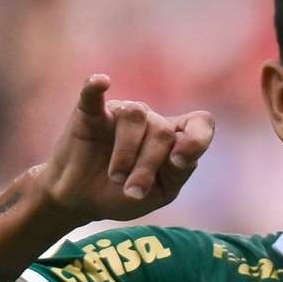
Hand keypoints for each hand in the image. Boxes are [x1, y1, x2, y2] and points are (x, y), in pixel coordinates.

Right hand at [31, 75, 212, 226]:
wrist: (81, 199)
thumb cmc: (124, 195)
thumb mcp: (160, 192)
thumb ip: (177, 172)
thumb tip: (180, 152)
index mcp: (174, 139)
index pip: (200, 123)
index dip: (196, 139)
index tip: (178, 162)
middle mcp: (151, 120)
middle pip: (163, 131)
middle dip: (148, 166)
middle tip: (132, 191)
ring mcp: (120, 113)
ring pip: (136, 117)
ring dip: (126, 153)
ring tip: (116, 177)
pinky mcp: (90, 112)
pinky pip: (93, 94)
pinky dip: (96, 86)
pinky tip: (102, 82)